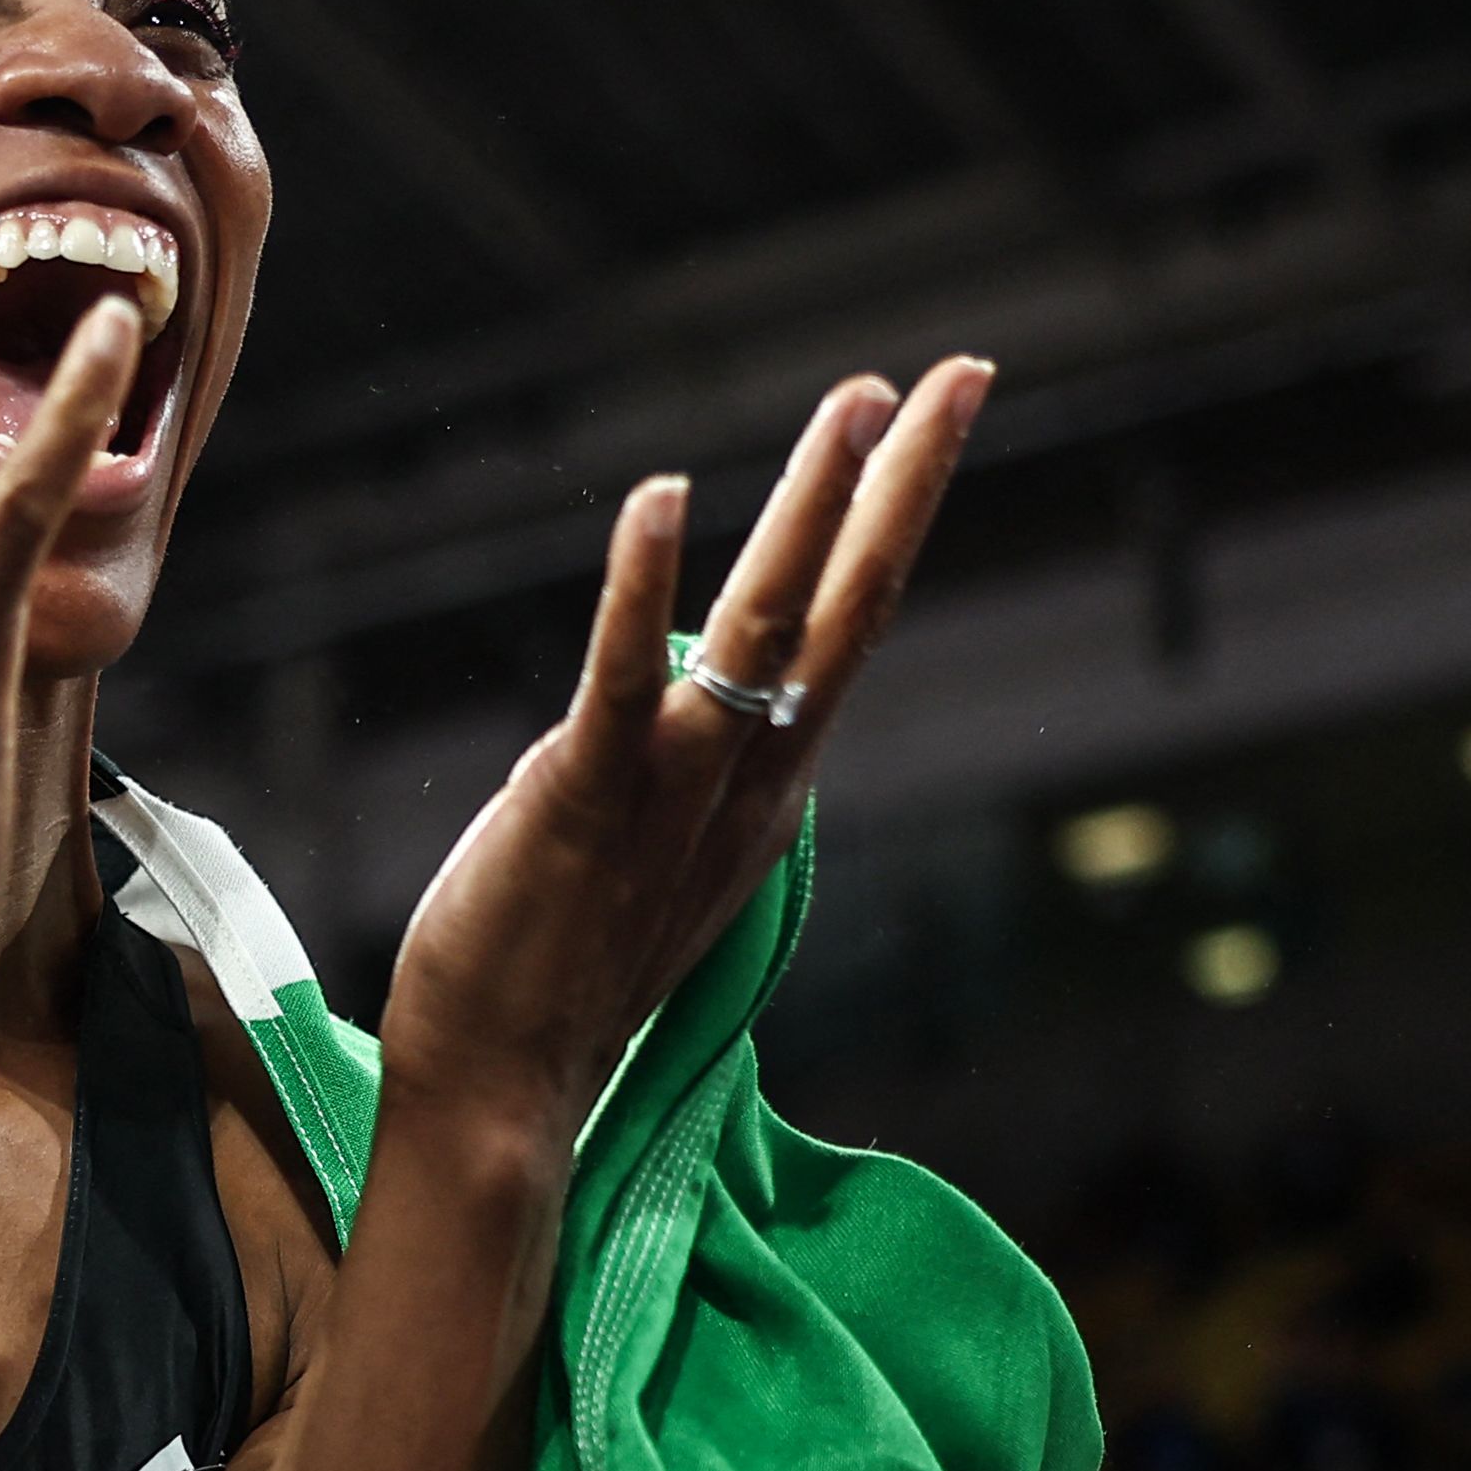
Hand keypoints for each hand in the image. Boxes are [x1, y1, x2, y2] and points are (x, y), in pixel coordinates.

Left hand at [378, 357, 992, 1155]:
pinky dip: (644, 585)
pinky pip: (624, 679)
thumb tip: (659, 687)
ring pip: (767, 627)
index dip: (891, 519)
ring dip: (813, 505)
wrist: (505, 1096)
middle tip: (964, 375)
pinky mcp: (582, 797)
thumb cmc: (557, 973)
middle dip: (907, 485)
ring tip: (856, 401)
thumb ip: (667, 762)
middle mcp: (744, 780)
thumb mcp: (644, 851)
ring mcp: (672, 790)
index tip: (923, 419)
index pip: (847, 630)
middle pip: (850, 610)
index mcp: (764, 789)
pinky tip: (664, 495)